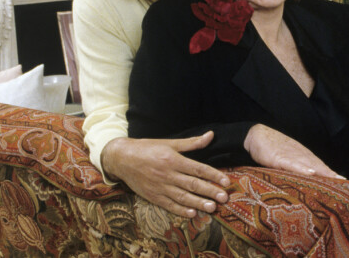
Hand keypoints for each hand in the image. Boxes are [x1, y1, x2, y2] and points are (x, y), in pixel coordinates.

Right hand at [101, 133, 230, 217]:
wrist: (122, 158)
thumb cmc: (148, 148)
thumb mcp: (170, 142)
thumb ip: (191, 143)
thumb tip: (211, 135)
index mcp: (173, 159)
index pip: (198, 168)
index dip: (213, 175)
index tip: (226, 181)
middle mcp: (168, 174)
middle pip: (192, 184)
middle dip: (210, 191)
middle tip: (224, 198)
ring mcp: (160, 187)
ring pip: (183, 197)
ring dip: (198, 203)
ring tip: (212, 207)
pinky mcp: (153, 196)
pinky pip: (169, 205)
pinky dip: (180, 210)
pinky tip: (192, 213)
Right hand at [243, 124, 343, 178]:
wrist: (256, 134)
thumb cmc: (271, 147)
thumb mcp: (286, 157)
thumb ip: (296, 166)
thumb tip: (306, 178)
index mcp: (301, 154)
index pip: (319, 164)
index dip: (330, 173)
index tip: (343, 181)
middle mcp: (299, 154)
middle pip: (317, 165)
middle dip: (330, 174)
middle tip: (344, 182)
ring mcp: (289, 155)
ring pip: (308, 164)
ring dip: (321, 171)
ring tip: (333, 178)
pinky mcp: (278, 157)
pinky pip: (291, 163)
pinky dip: (301, 168)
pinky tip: (310, 172)